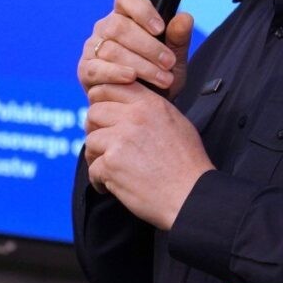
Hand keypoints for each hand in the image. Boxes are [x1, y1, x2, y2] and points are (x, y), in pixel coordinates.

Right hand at [78, 0, 193, 100]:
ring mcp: (93, 47)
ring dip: (140, 64)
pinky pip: (96, 68)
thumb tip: (184, 18)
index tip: (160, 28)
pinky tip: (132, 79)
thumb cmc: (157, 77)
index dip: (142, 9)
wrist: (143, 108)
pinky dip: (115, 74)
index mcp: (126, 15)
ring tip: (163, 78)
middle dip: (148, 46)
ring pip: (111, 48)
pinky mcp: (85, 69)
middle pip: (119, 26)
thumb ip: (178, 39)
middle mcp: (106, 27)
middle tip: (169, 63)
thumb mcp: (174, 60)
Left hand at [84, 83, 213, 230]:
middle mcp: (133, 117)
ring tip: (110, 168)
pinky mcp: (111, 164)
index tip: (104, 116)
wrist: (191, 195)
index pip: (110, 87)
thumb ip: (150, 109)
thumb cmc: (188, 163)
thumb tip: (128, 107)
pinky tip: (111, 185)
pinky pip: (92, 168)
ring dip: (96, 156)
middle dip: (96, 129)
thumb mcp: (177, 122)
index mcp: (149, 104)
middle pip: (94, 112)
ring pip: (91, 141)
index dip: (101, 100)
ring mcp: (120, 140)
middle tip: (104, 145)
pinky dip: (99, 180)